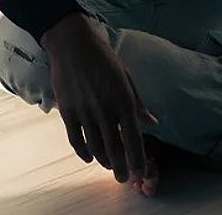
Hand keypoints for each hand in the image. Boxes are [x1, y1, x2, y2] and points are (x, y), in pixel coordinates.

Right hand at [39, 11, 160, 185]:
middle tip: (122, 178)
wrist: (72, 44)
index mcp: (124, 100)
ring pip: (95, 147)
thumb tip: (153, 123)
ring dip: (103, 161)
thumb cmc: (103, 58)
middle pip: (114, 149)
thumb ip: (139, 104)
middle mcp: (105, 109)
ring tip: (108, 166)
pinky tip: (89, 157)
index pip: (133, 139)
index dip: (137, 159)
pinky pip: (75, 139)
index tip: (139, 172)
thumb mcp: (127, 78)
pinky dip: (83, 152)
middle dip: (120, 168)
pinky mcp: (67, 111)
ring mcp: (85, 111)